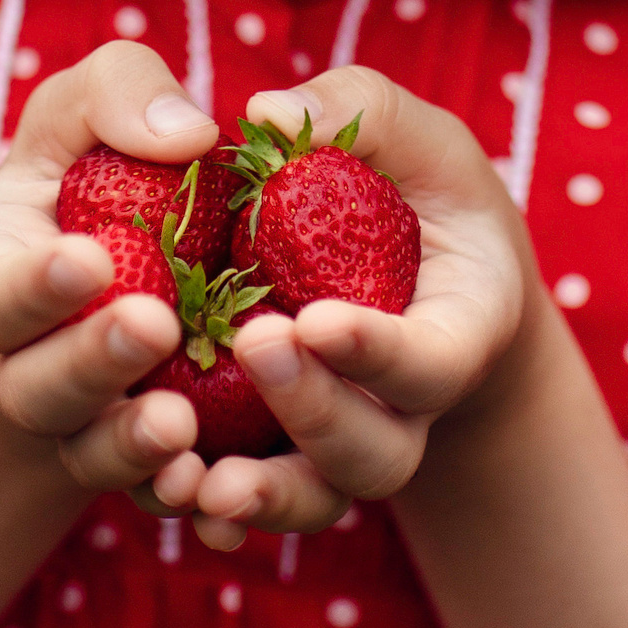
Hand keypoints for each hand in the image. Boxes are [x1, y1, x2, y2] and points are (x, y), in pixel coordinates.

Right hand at [0, 41, 220, 502]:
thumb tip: (186, 135)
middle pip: (38, 388)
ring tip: (181, 426)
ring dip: (131, 446)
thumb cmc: (109, 158)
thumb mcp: (98, 101)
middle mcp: (30, 362)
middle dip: (89, 362)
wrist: (147, 252)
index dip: (33, 285)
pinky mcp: (155, 460)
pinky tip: (224, 494)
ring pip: (92, 455)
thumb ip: (121, 92)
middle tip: (151, 326)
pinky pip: (160, 495)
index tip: (90, 258)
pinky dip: (187, 499)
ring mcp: (89, 423)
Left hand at [159, 66, 538, 551]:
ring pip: (315, 499)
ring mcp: (344, 444)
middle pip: (375, 452)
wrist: (421, 267)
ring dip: (262, 496)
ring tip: (198, 482)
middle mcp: (406, 410)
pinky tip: (170, 496)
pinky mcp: (283, 454)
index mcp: (457, 332)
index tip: (313, 320)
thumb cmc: (418, 185)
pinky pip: (256, 502)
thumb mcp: (409, 135)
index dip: (377, 353)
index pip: (429, 363)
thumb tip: (266, 114)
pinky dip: (218, 513)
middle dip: (315, 414)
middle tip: (254, 348)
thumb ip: (356, 114)